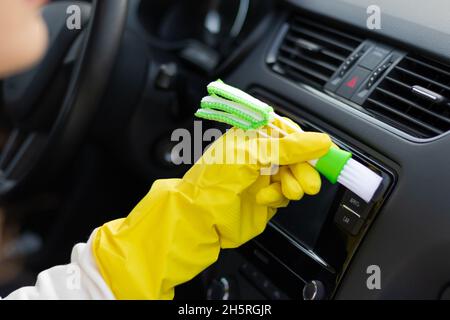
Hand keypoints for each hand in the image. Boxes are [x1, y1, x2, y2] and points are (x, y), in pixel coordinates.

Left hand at [92, 120, 330, 298]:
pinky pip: (286, 194)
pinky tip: (264, 199)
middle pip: (294, 155)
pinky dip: (280, 197)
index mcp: (250, 137)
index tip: (319, 150)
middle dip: (303, 166)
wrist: (197, 220)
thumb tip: (319, 142)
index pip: (285, 131)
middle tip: (309, 180)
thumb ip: (286, 149)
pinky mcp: (266, 198)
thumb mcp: (250, 158)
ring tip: (289, 191)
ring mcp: (262, 177)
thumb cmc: (212, 183)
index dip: (303, 140)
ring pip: (294, 175)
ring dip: (294, 183)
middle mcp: (257, 155)